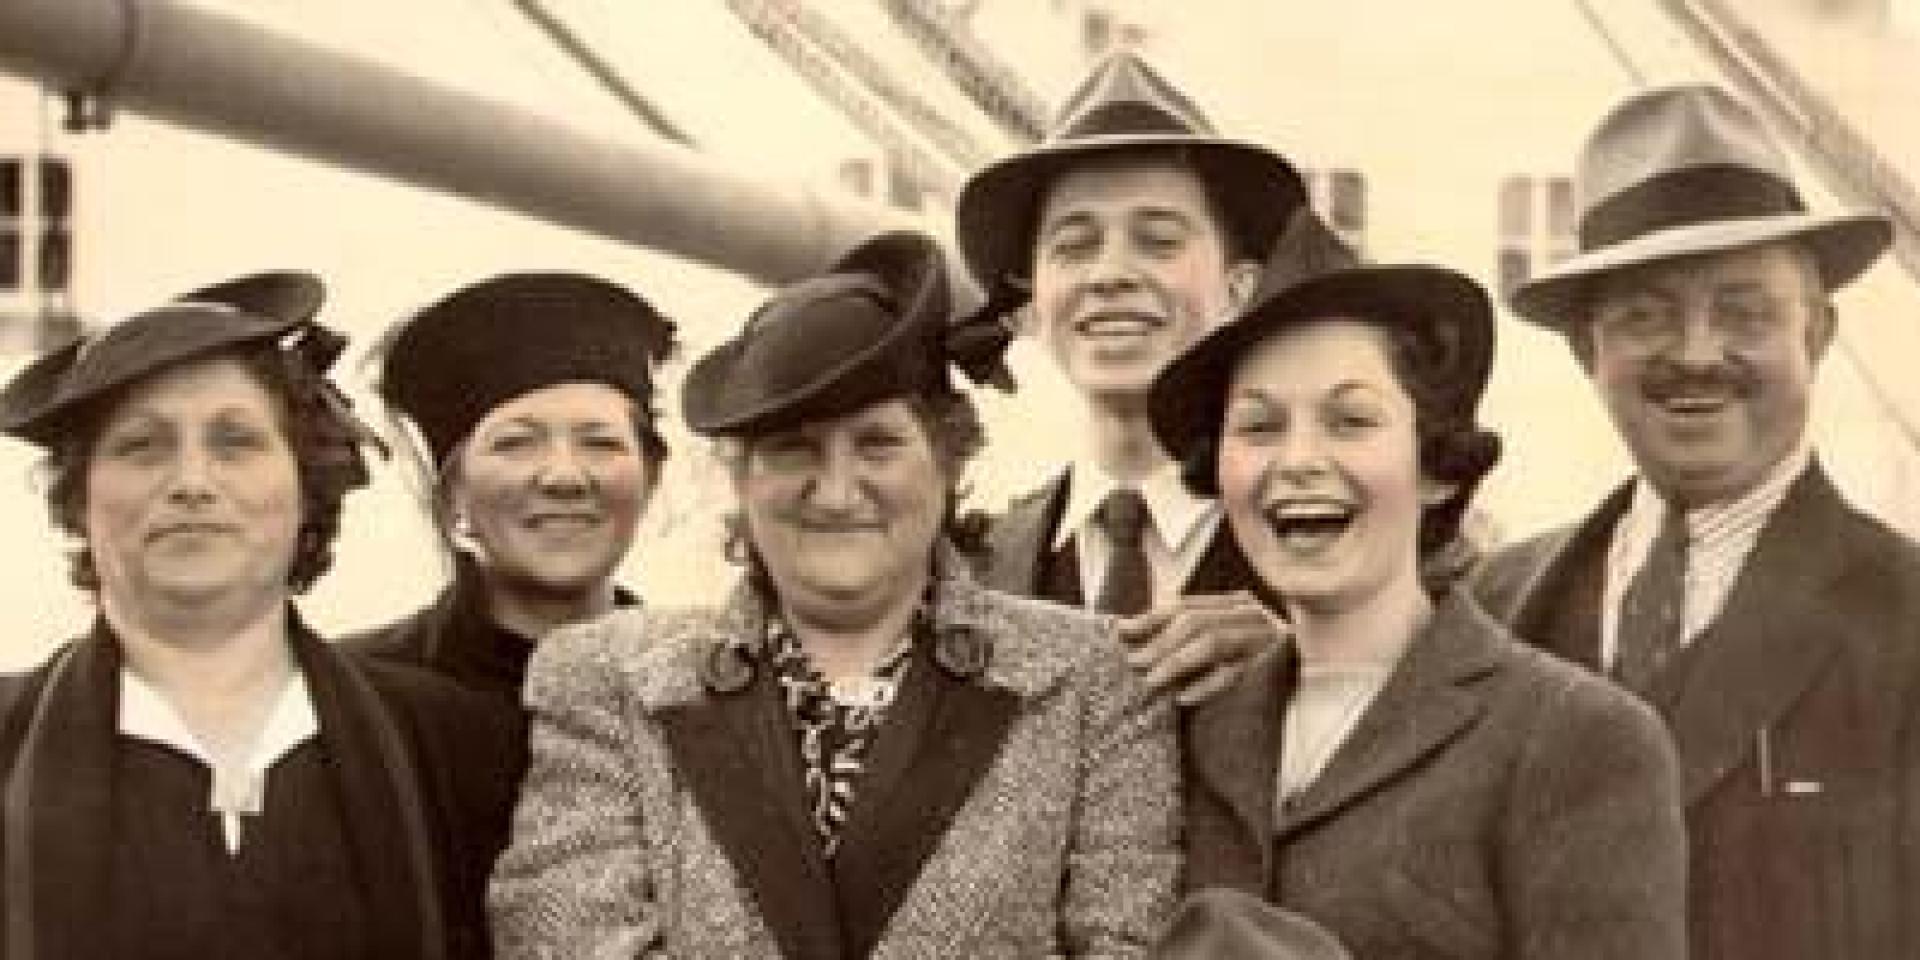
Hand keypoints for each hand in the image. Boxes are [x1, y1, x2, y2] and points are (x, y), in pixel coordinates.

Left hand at [1115, 591, 1287, 705]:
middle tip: (1133, 663)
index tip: (1121, 631)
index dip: (1151, 618)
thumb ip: (1184, 634)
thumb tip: (1128, 631)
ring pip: (1212, 642)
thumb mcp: (1218, 642)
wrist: (1311, 685)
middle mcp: (1251, 615)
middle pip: (1195, 623)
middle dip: (1159, 643)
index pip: (1186, 607)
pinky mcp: (1274, 667)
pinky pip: (1234, 674)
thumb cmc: (1251, 666)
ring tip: (1150, 681)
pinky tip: (1182, 697)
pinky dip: (1206, 685)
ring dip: (1176, 661)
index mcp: (1235, 605)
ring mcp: (1264, 639)